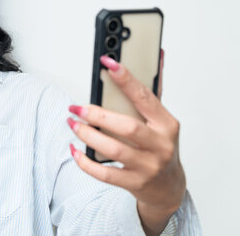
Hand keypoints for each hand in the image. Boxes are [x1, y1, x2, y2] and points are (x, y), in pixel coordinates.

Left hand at [67, 53, 185, 235]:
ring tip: (72, 123)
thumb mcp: (162, 120)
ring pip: (113, 149)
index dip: (126, 79)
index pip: (145, 97)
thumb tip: (155, 55)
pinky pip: (105, 173)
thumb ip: (153, 90)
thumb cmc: (160, 146)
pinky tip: (74, 150)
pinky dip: (85, 161)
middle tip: (76, 107)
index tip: (108, 63)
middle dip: (97, 115)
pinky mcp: (134, 183)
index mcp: (167, 124)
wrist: (168, 186)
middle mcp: (160, 145)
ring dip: (87, 135)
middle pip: (127, 127)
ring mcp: (148, 166)